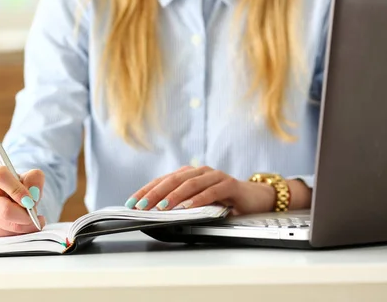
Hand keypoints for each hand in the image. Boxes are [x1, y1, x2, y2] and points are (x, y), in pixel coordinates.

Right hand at [0, 165, 45, 236]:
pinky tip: (22, 225)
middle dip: (26, 216)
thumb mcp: (29, 178)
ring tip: (33, 220)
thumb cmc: (18, 187)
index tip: (30, 200)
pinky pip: (7, 236)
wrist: (7, 199)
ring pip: (8, 226)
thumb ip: (35, 180)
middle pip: (4, 210)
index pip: (1, 178)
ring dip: (26, 226)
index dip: (18, 190)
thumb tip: (34, 194)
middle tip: (36, 216)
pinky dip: (20, 233)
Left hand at [126, 166, 275, 214]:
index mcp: (188, 174)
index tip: (131, 203)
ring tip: (162, 207)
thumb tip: (155, 215)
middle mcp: (199, 172)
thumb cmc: (223, 201)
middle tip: (141, 206)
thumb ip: (181, 204)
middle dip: (154, 193)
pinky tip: (188, 207)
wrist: (255, 198)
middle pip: (173, 180)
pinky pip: (212, 191)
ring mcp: (215, 176)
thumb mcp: (198, 203)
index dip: (145, 191)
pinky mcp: (229, 184)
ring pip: (190, 184)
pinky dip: (198, 199)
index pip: (162, 181)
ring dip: (174, 196)